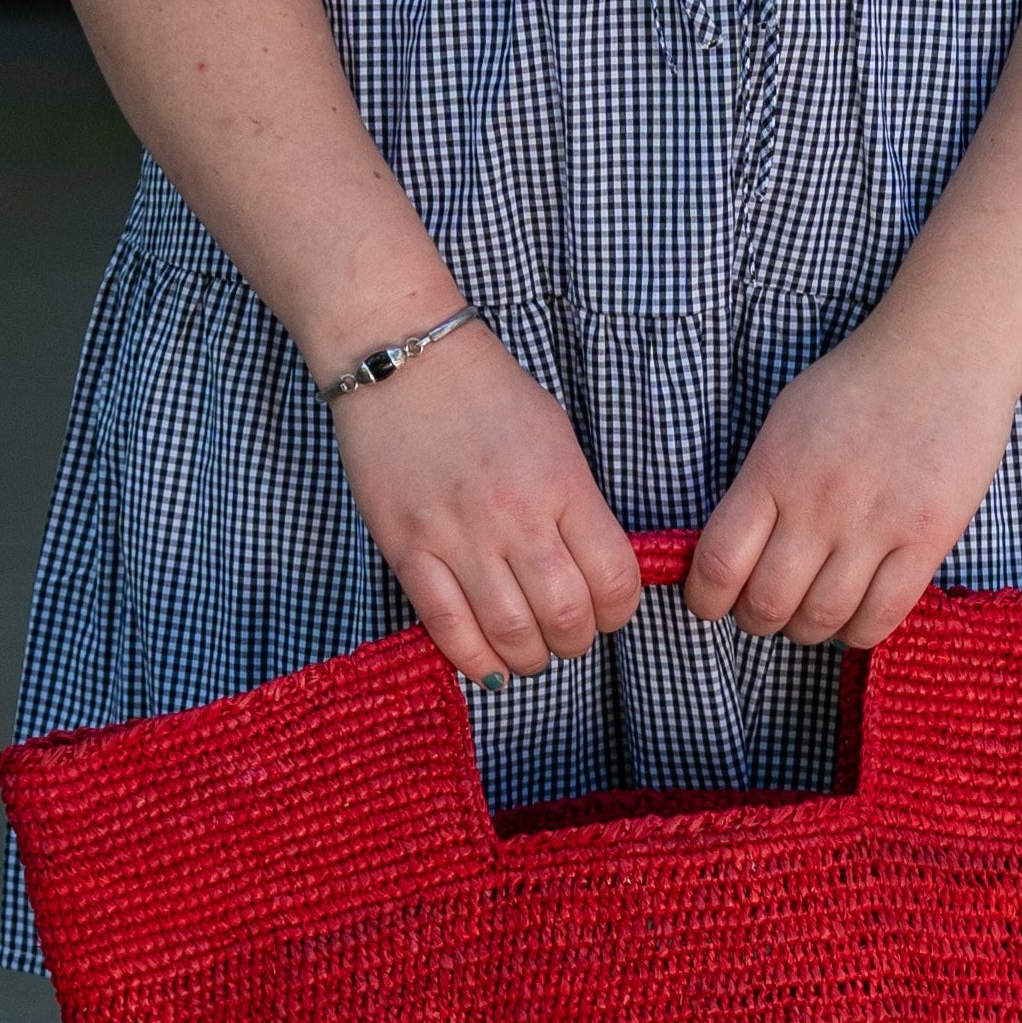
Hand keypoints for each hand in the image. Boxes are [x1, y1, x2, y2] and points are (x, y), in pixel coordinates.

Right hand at [329, 319, 642, 684]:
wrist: (402, 358)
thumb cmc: (487, 393)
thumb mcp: (557, 437)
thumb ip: (578, 504)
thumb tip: (595, 571)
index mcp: (562, 483)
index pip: (613, 577)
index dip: (619, 611)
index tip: (608, 610)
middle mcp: (514, 515)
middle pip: (565, 615)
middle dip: (577, 641)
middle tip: (568, 635)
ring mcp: (457, 535)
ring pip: (510, 632)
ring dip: (530, 658)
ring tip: (530, 652)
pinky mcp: (407, 549)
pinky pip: (446, 627)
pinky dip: (474, 659)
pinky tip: (488, 663)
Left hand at [682, 315, 1019, 648]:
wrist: (943, 352)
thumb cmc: (857, 385)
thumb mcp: (784, 424)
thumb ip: (758, 488)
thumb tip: (730, 555)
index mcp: (773, 470)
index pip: (718, 563)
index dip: (706, 600)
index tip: (713, 602)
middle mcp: (819, 501)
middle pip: (768, 603)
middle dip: (758, 621)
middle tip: (769, 610)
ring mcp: (876, 522)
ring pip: (823, 618)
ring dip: (808, 630)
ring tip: (813, 614)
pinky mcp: (927, 537)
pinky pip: (882, 615)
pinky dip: (859, 632)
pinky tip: (855, 616)